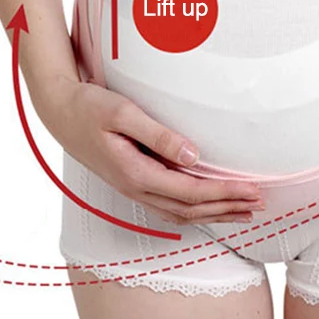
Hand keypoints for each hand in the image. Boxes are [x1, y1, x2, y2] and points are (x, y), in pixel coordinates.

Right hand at [35, 75, 263, 224]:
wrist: (59, 111)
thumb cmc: (90, 106)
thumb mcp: (124, 114)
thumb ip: (159, 135)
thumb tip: (193, 154)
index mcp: (136, 173)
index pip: (191, 191)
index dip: (224, 193)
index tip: (250, 190)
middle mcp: (136, 187)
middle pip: (191, 208)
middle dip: (227, 207)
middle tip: (259, 204)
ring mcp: (133, 187)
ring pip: (181, 211)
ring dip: (214, 212)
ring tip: (242, 211)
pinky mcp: (133, 180)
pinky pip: (170, 203)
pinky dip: (196, 208)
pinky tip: (208, 206)